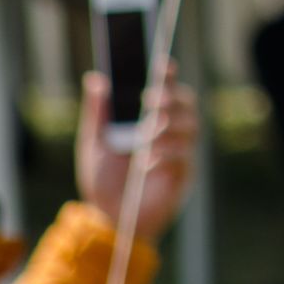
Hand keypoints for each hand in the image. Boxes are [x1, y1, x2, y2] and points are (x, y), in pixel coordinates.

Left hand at [77, 60, 198, 240]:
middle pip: (187, 105)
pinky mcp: (182, 176)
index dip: (169, 75)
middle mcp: (170, 134)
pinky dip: (165, 155)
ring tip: (146, 137)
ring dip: (168, 127)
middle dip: (172, 98)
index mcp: (150, 122)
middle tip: (151, 101)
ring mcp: (179, 154)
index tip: (163, 63)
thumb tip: (95, 78)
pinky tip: (146, 163)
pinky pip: (184, 157)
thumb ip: (96, 113)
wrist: (105, 220)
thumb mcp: (93, 145)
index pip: (167, 90)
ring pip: (190, 128)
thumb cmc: (101, 181)